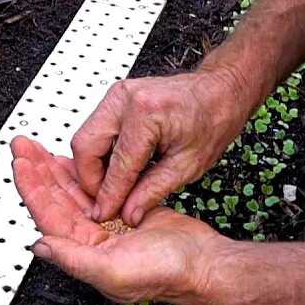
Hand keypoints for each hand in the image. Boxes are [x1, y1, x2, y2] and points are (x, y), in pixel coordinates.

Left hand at [11, 136, 222, 304]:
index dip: (32, 188)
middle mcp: (91, 241)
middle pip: (55, 200)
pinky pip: (97, 190)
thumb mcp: (115, 270)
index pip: (48, 216)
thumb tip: (40, 247)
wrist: (204, 264)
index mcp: (84, 253)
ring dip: (56, 171)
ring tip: (39, 150)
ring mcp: (108, 227)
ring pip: (74, 193)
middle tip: (23, 147)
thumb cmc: (167, 273)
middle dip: (38, 172)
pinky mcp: (125, 213)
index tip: (21, 164)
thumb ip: (75, 259)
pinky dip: (84, 174)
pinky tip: (75, 162)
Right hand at [71, 68, 250, 225]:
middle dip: (90, 178)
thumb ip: (153, 190)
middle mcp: (125, 99)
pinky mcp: (116, 97)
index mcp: (146, 114)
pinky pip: (95, 128)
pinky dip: (100, 151)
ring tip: (112, 185)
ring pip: (85, 136)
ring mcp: (118, 94)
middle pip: (85, 145)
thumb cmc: (213, 118)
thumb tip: (128, 212)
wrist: (220, 90)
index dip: (109, 195)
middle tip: (103, 200)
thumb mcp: (188, 165)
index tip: (104, 213)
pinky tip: (117, 167)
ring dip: (94, 165)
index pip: (117, 165)